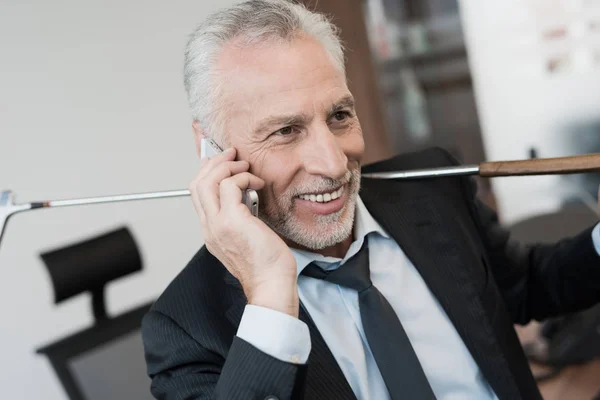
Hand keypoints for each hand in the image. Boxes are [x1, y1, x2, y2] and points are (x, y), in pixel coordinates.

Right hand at [189, 147, 298, 316]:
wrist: (271, 283)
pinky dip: (244, 177)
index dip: (206, 172)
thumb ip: (241, 216)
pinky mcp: (232, 221)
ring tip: (245, 166)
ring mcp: (217, 224)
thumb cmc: (266, 264)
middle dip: (214, 162)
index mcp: (211, 231)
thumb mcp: (247, 235)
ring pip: (207, 181)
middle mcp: (209, 227)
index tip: (219, 161)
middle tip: (232, 154)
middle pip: (197, 184)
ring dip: (227, 166)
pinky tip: (257, 183)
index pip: (198, 194)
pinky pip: (230, 185)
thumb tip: (246, 193)